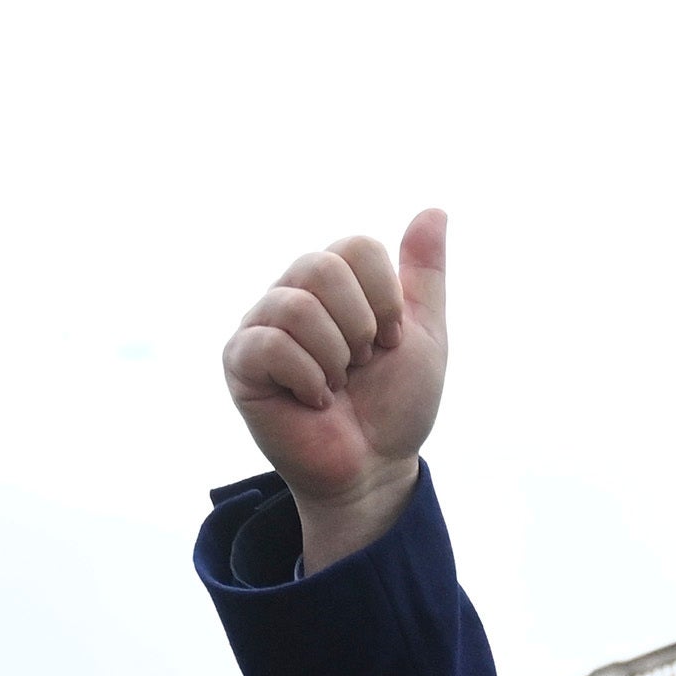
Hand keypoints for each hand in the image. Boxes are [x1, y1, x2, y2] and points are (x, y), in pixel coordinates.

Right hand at [223, 209, 449, 570]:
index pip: (356, 246)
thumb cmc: (395, 405)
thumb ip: (425, 274)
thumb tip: (434, 208)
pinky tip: (315, 400)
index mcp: (334, 281)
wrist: (375, 467)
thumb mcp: (424, 334)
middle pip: (323, 267)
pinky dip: (308, 377)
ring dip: (335, 357)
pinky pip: (270, 345)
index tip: (391, 340)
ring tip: (337, 384)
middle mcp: (292, 293)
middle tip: (361, 365)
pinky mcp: (240, 362)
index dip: (385, 298)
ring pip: (296, 305)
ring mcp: (261, 325)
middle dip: (360, 326)